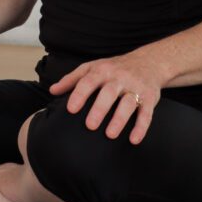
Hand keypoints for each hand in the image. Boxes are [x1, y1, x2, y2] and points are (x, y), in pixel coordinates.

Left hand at [48, 51, 164, 144]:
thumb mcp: (92, 67)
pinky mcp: (149, 98)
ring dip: (120, 119)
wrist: (149, 62)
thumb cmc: (114, 68)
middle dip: (100, 108)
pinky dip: (141, 127)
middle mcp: (119, 78)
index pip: (89, 81)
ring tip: (110, 135)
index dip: (79, 94)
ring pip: (128, 103)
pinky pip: (146, 113)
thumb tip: (52, 91)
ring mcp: (135, 87)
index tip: (71, 109)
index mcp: (102, 70)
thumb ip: (72, 79)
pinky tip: (134, 140)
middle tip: (90, 126)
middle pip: (109, 92)